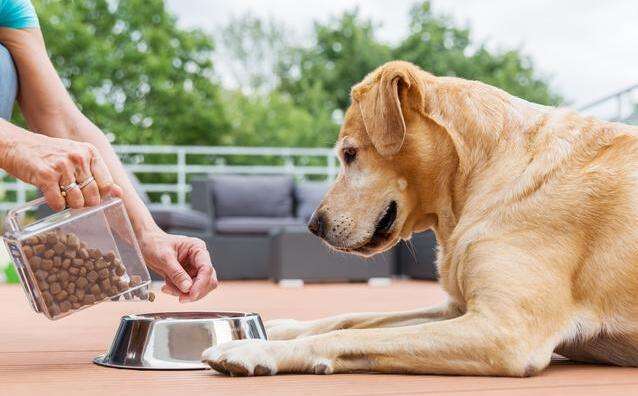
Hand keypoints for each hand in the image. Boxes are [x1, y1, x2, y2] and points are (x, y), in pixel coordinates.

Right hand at [2, 131, 121, 210]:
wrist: (19, 146)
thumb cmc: (52, 156)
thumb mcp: (78, 159)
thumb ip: (98, 175)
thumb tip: (120, 193)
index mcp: (90, 152)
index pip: (106, 184)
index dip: (99, 195)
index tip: (89, 194)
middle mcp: (79, 157)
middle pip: (93, 195)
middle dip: (84, 202)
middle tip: (73, 196)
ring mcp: (63, 165)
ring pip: (77, 201)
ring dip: (69, 204)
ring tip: (61, 194)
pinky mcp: (46, 175)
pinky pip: (59, 203)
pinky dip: (56, 205)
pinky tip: (51, 196)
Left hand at [139, 230, 217, 301]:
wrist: (146, 245)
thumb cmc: (155, 244)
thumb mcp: (164, 257)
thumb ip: (176, 273)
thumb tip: (187, 288)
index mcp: (197, 248)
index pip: (206, 268)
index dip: (201, 283)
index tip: (192, 294)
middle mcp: (199, 259)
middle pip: (208, 280)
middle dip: (194, 291)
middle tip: (180, 298)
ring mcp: (195, 269)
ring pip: (199, 288)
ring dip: (184, 293)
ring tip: (167, 288)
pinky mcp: (188, 276)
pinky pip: (188, 290)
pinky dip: (178, 292)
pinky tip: (167, 287)